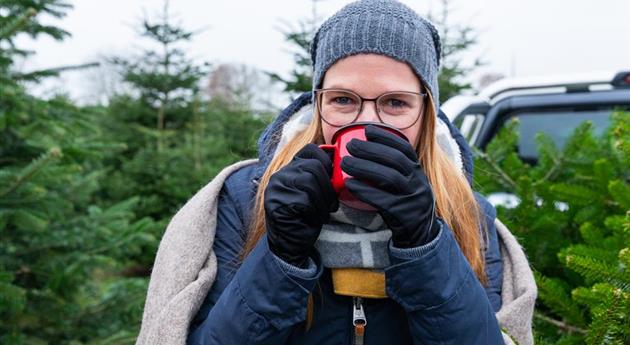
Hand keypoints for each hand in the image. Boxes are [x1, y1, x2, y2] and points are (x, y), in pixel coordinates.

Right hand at [264, 143, 338, 266]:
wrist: (291, 246)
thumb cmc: (307, 218)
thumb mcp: (315, 193)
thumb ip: (320, 176)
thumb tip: (341, 162)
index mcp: (289, 169)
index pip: (309, 150)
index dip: (326, 159)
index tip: (334, 175)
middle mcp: (279, 176)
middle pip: (313, 166)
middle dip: (328, 186)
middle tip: (332, 203)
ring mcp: (276, 189)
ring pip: (309, 181)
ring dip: (323, 199)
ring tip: (324, 212)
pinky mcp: (278, 203)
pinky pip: (305, 199)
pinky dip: (317, 210)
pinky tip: (315, 218)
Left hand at [340, 124, 439, 247]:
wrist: (419, 235)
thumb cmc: (404, 204)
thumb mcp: (406, 183)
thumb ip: (393, 168)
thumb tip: (366, 147)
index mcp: (418, 171)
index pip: (404, 148)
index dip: (386, 136)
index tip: (367, 129)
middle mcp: (418, 182)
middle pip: (395, 160)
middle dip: (371, 150)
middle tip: (350, 145)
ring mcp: (412, 198)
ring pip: (389, 177)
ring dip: (364, 167)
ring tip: (345, 162)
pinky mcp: (403, 214)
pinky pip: (382, 199)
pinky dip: (364, 190)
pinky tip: (349, 184)